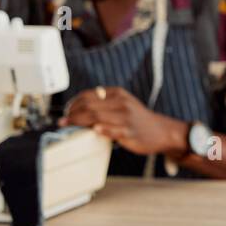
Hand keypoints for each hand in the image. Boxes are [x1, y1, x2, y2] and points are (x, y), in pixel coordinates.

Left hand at [60, 86, 186, 156]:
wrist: (161, 131)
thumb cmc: (138, 120)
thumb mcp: (123, 104)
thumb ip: (105, 105)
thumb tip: (79, 110)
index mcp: (118, 94)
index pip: (89, 95)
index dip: (73, 104)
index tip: (66, 112)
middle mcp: (121, 103)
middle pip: (89, 106)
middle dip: (72, 114)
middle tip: (63, 122)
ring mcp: (126, 118)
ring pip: (96, 117)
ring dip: (78, 122)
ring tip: (68, 126)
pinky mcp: (129, 132)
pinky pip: (112, 130)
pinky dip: (102, 130)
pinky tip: (95, 130)